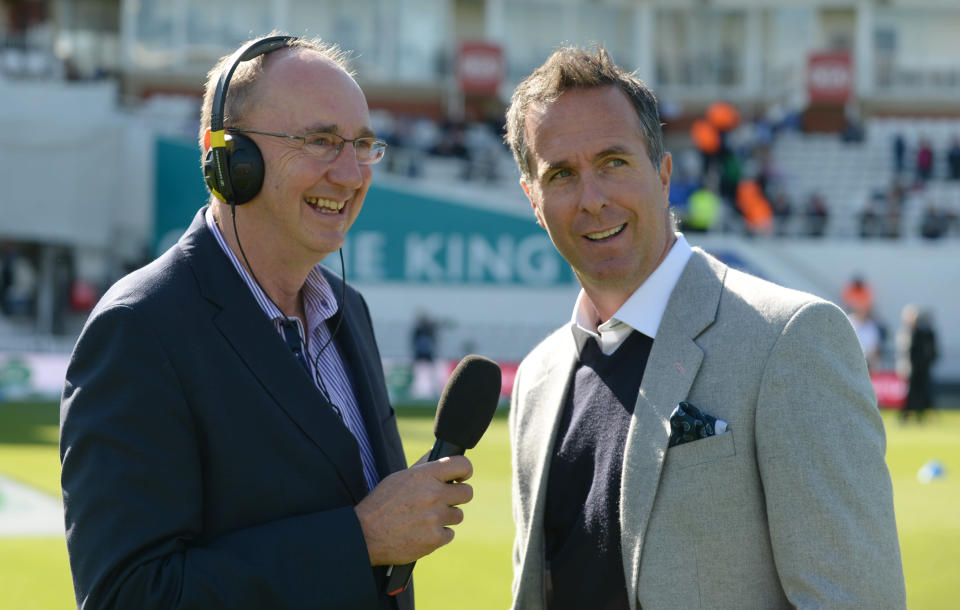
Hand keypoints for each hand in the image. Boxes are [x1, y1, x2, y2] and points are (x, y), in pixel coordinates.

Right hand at [355, 455, 472, 565]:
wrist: (365, 534)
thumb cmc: (381, 504)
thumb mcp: (400, 478)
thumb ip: (424, 467)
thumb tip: (438, 452)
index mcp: (425, 476)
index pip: (463, 465)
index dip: (465, 471)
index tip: (461, 477)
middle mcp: (434, 494)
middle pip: (467, 493)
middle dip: (457, 496)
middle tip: (443, 500)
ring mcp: (436, 517)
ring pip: (458, 515)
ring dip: (446, 517)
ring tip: (425, 518)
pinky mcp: (435, 539)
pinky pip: (449, 534)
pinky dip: (438, 535)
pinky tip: (422, 532)